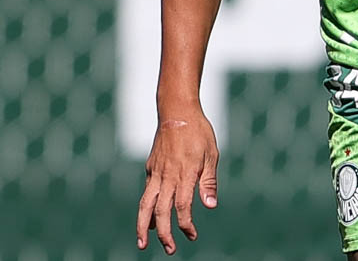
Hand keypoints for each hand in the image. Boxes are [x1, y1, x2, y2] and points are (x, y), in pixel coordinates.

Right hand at [136, 111, 218, 254]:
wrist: (177, 113)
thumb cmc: (199, 133)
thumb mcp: (211, 154)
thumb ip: (209, 182)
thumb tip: (210, 206)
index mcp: (184, 173)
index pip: (182, 206)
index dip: (185, 224)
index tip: (191, 236)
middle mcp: (167, 176)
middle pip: (160, 211)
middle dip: (163, 233)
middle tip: (169, 250)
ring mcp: (155, 173)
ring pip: (145, 205)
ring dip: (143, 226)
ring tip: (143, 243)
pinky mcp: (150, 169)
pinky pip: (147, 193)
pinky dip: (146, 209)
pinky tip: (149, 219)